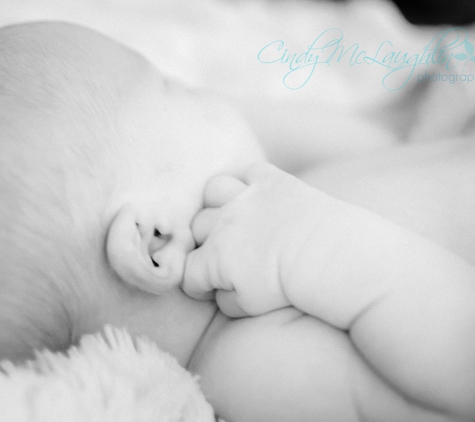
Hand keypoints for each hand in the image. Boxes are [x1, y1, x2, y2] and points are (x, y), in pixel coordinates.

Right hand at [183, 163, 334, 317]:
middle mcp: (224, 222)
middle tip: (227, 255)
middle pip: (197, 228)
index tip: (213, 289)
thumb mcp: (251, 307)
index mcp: (215, 257)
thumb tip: (219, 291)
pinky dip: (253, 182)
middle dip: (206, 243)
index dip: (199, 285)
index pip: (189, 273)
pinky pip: (252, 172)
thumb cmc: (289, 288)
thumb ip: (226, 301)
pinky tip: (261, 196)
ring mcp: (247, 197)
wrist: (327, 257)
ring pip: (214, 191)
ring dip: (219, 204)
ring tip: (235, 216)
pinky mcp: (273, 181)